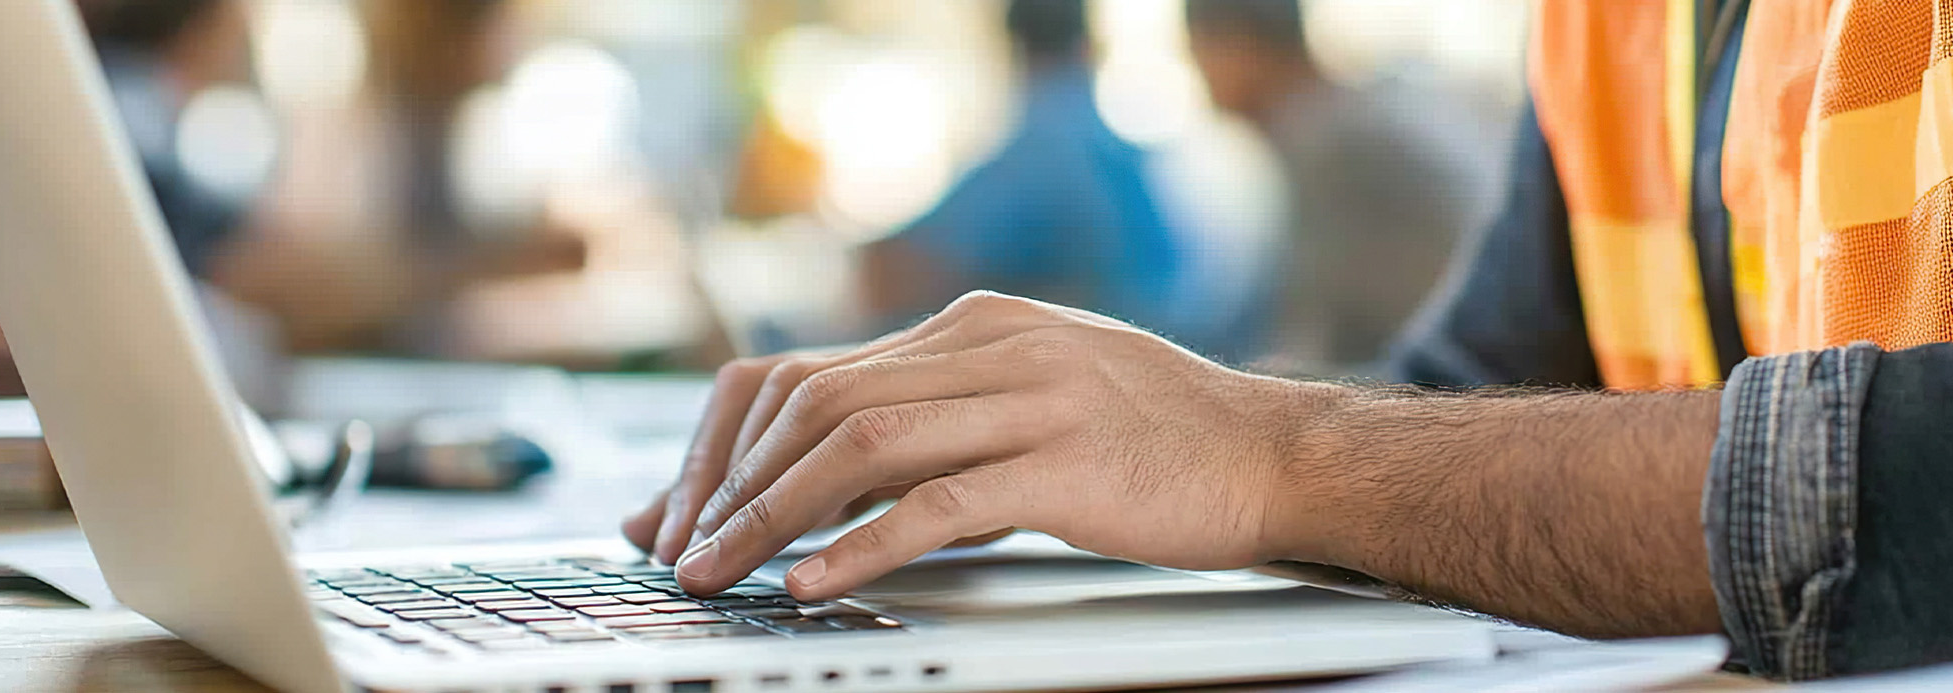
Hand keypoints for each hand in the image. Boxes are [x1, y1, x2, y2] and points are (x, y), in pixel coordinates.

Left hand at [621, 292, 1349, 600]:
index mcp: (973, 326)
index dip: (725, 445)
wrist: (1271, 455)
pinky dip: (859, 545)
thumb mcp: (1028, 404)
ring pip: (858, 444)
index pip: (806, 371)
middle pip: (815, 402)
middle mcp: (991, 345)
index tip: (681, 512)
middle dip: (727, 486)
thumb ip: (931, 424)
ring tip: (723, 572)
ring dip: (769, 515)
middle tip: (682, 554)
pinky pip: (936, 503)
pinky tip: (815, 582)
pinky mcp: (1064, 463)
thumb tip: (815, 483)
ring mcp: (1030, 398)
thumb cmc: (1152, 442)